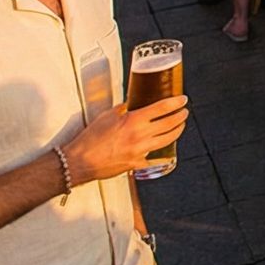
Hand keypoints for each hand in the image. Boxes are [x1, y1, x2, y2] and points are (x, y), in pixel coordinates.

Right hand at [62, 96, 188, 182]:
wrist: (80, 161)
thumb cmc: (90, 139)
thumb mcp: (107, 116)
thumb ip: (123, 109)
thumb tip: (132, 103)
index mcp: (133, 121)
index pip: (162, 108)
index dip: (176, 103)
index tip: (183, 100)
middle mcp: (140, 136)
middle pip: (170, 124)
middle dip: (181, 117)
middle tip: (184, 112)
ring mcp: (140, 151)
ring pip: (167, 140)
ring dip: (176, 132)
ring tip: (179, 126)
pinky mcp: (137, 164)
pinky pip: (154, 158)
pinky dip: (160, 152)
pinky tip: (164, 149)